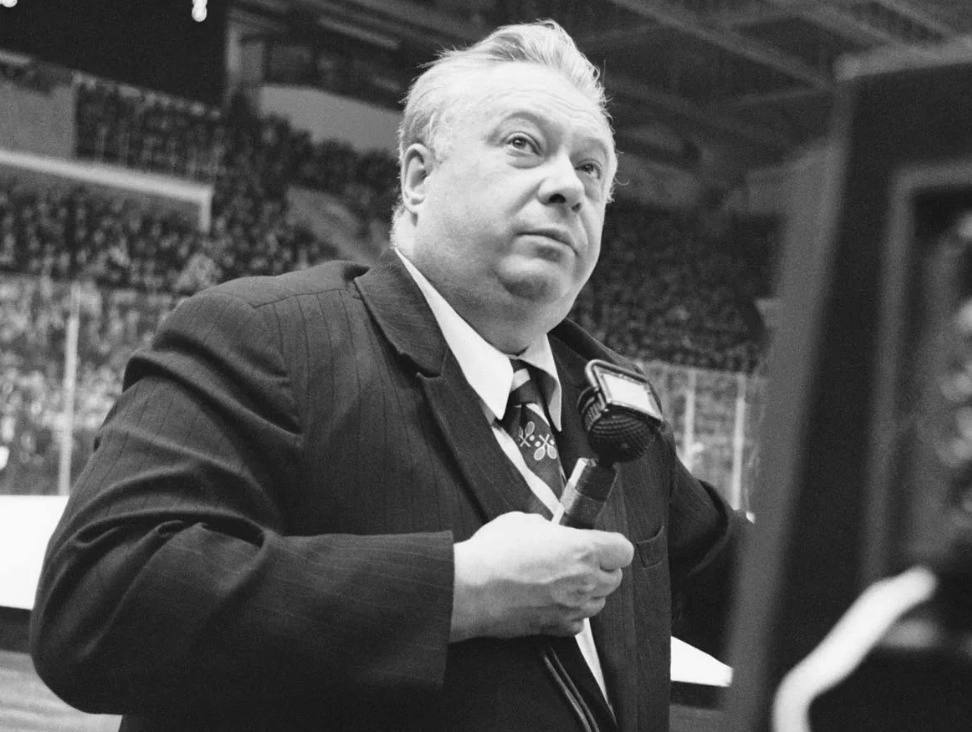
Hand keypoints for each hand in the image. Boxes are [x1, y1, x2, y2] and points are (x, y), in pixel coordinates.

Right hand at [450, 511, 633, 641]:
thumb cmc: (493, 554)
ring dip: (588, 592)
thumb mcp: (523, 521)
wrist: (471, 589)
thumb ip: (548, 528)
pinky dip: (571, 614)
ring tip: (564, 581)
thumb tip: (551, 533)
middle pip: (615, 578)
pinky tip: (554, 602)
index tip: (603, 544)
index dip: (613, 546)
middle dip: (602, 568)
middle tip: (579, 560)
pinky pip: (578, 624)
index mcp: (582, 549)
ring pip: (599, 603)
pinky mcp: (555, 627)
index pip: (623, 550)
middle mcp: (584, 580)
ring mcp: (571, 607)